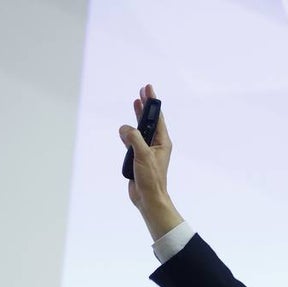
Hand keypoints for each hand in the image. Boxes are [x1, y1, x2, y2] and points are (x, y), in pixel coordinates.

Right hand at [119, 83, 182, 239]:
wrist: (148, 198)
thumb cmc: (151, 178)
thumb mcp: (143, 155)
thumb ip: (134, 138)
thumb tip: (124, 128)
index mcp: (163, 142)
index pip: (157, 117)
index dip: (153, 102)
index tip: (148, 89)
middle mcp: (156, 145)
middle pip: (150, 121)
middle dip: (145, 106)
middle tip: (142, 92)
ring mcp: (148, 151)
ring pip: (140, 130)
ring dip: (137, 118)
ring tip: (136, 104)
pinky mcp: (139, 158)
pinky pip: (132, 142)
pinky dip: (128, 135)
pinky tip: (124, 131)